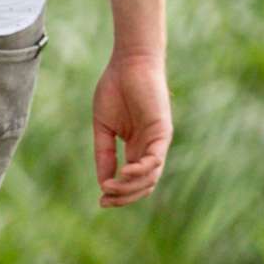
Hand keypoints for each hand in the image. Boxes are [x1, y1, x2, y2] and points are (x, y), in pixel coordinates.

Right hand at [92, 52, 172, 206]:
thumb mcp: (103, 127)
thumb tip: (104, 183)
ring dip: (130, 186)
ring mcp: (157, 142)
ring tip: (111, 186)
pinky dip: (142, 169)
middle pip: (143, 186)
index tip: (101, 200)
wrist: (128, 63)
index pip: (132, 182)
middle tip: (105, 198)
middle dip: (124, 197)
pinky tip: (126, 171)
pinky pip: (156, 159)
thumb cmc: (115, 89)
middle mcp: (149, 149)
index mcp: (136, 148)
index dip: (118, 195)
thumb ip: (104, 154)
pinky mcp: (163, 131)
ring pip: (150, 177)